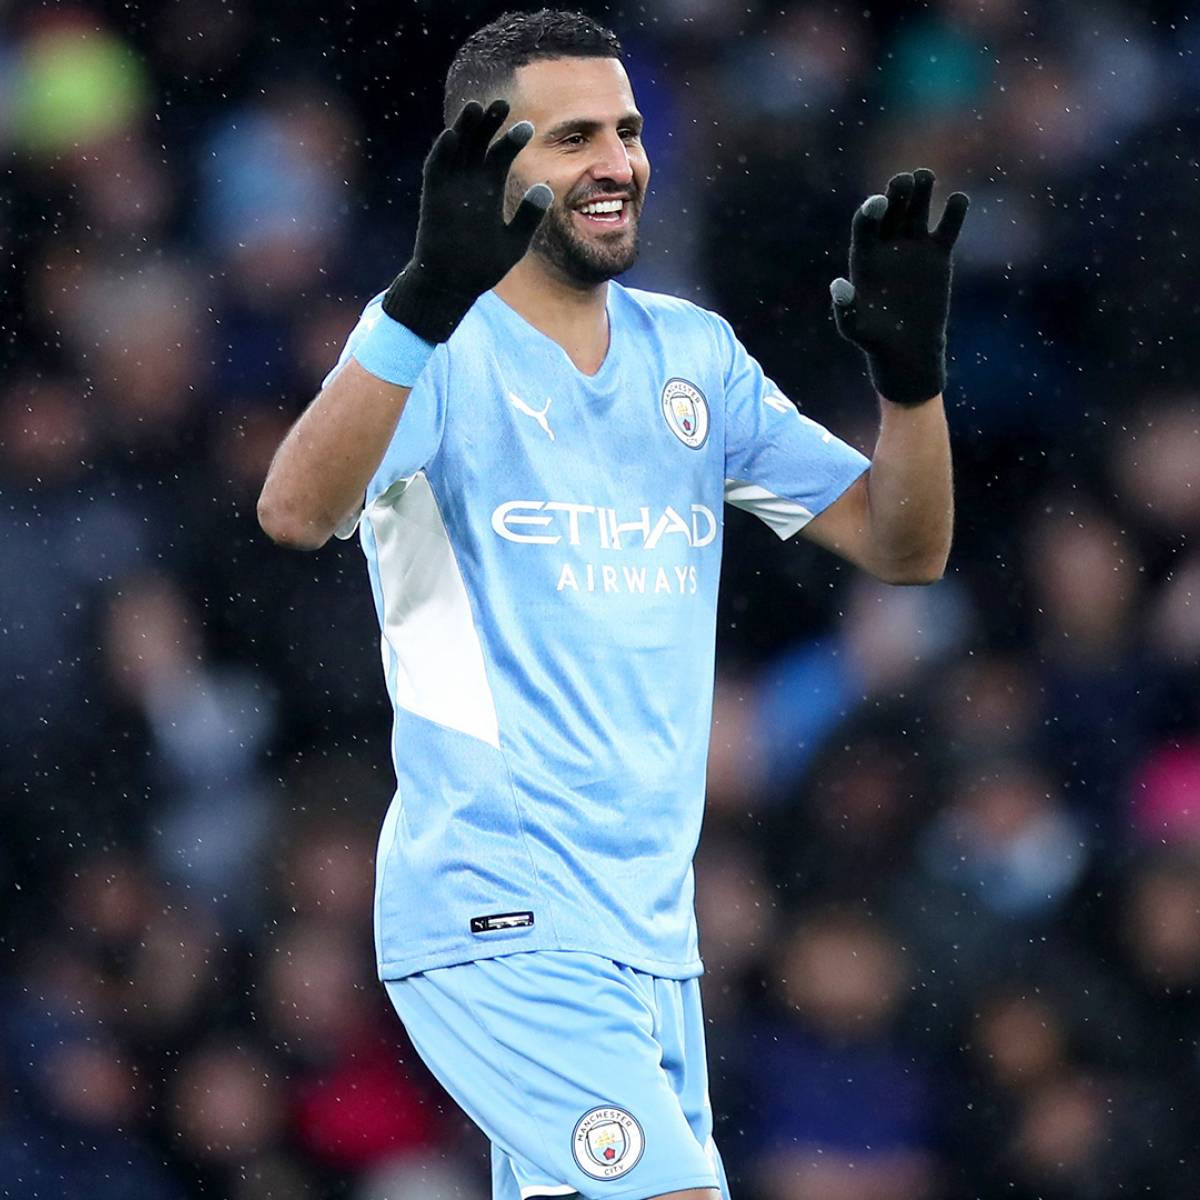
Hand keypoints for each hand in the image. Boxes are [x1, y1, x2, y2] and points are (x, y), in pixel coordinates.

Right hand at [382, 99, 551, 342]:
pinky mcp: (432, 198)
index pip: (500, 154)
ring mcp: (449, 188)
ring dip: (463, 129)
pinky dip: (441, 153)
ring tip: (475, 107)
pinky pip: (435, 170)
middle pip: (478, 143)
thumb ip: (529, 215)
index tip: (528, 127)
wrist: (452, 285)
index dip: (512, 138)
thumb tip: (546, 187)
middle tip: (501, 102)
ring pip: (456, 149)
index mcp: (489, 190)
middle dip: (488, 123)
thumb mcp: (514, 241)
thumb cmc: (483, 266)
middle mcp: (469, 183)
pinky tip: (451, 136)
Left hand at [830, 169, 968, 405]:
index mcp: (864, 257)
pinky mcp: (938, 254)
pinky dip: (954, 212)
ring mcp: (913, 247)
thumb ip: (845, 307)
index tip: (879, 202)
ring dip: (922, 191)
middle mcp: (887, 246)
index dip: (871, 211)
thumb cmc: (876, 341)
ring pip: (917, 210)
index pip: (866, 225)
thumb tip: (837, 284)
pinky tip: (958, 200)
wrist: (908, 350)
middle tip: (905, 179)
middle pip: (892, 210)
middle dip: (897, 193)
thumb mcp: (856, 328)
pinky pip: (947, 226)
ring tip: (926, 176)